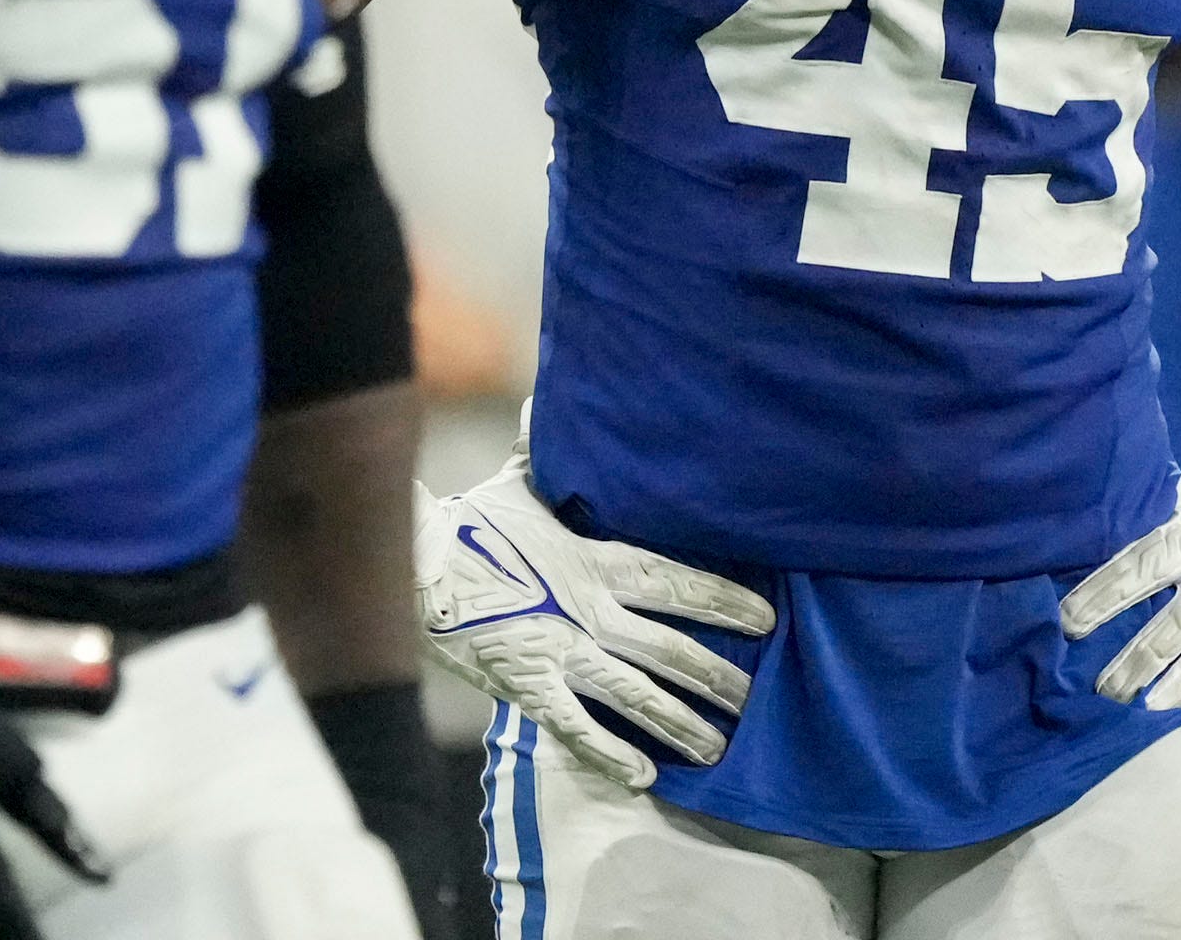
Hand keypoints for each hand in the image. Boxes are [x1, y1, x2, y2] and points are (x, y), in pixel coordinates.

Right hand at [413, 446, 775, 789]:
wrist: (415, 567)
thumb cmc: (469, 521)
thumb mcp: (514, 483)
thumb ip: (540, 455)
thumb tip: (543, 404)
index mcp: (592, 561)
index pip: (673, 580)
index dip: (721, 599)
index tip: (765, 617)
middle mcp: (587, 611)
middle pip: (666, 648)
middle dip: (714, 673)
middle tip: (754, 697)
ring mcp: (560, 652)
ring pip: (633, 694)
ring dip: (678, 721)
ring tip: (718, 747)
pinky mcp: (528, 686)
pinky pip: (576, 728)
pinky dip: (610, 753)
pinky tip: (644, 776)